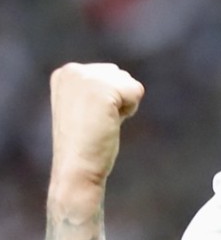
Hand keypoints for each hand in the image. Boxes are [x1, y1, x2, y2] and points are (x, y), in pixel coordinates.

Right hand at [49, 62, 144, 191]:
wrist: (76, 168)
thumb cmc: (85, 142)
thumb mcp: (85, 105)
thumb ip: (98, 87)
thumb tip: (123, 77)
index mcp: (65, 73)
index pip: (110, 74)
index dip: (108, 99)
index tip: (89, 117)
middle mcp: (73, 70)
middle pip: (121, 75)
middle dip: (117, 100)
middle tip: (96, 122)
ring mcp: (86, 78)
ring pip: (130, 83)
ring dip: (123, 105)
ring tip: (102, 123)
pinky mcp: (103, 90)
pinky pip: (136, 91)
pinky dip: (130, 110)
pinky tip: (110, 123)